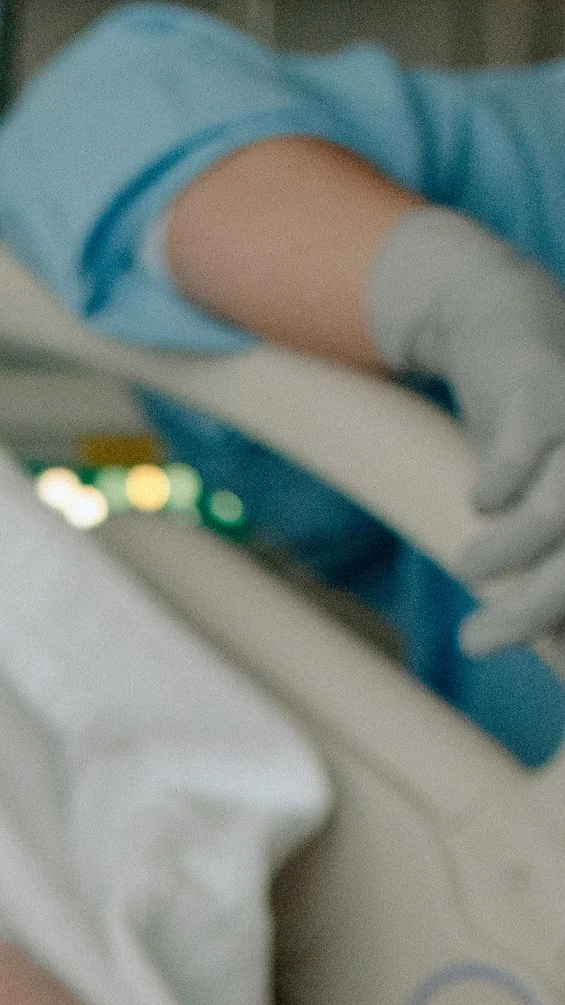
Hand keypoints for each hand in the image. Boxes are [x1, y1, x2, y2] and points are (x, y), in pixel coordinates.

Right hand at [450, 355, 564, 654]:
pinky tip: (478, 499)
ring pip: (558, 512)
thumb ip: (557, 570)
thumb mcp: (552, 510)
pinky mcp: (551, 388)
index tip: (534, 659)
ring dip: (505, 554)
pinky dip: (491, 493)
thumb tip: (551, 651)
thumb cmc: (538, 436)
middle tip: (475, 643)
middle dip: (532, 608)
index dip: (557, 618)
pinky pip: (515, 463)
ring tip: (466, 566)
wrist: (504, 328)